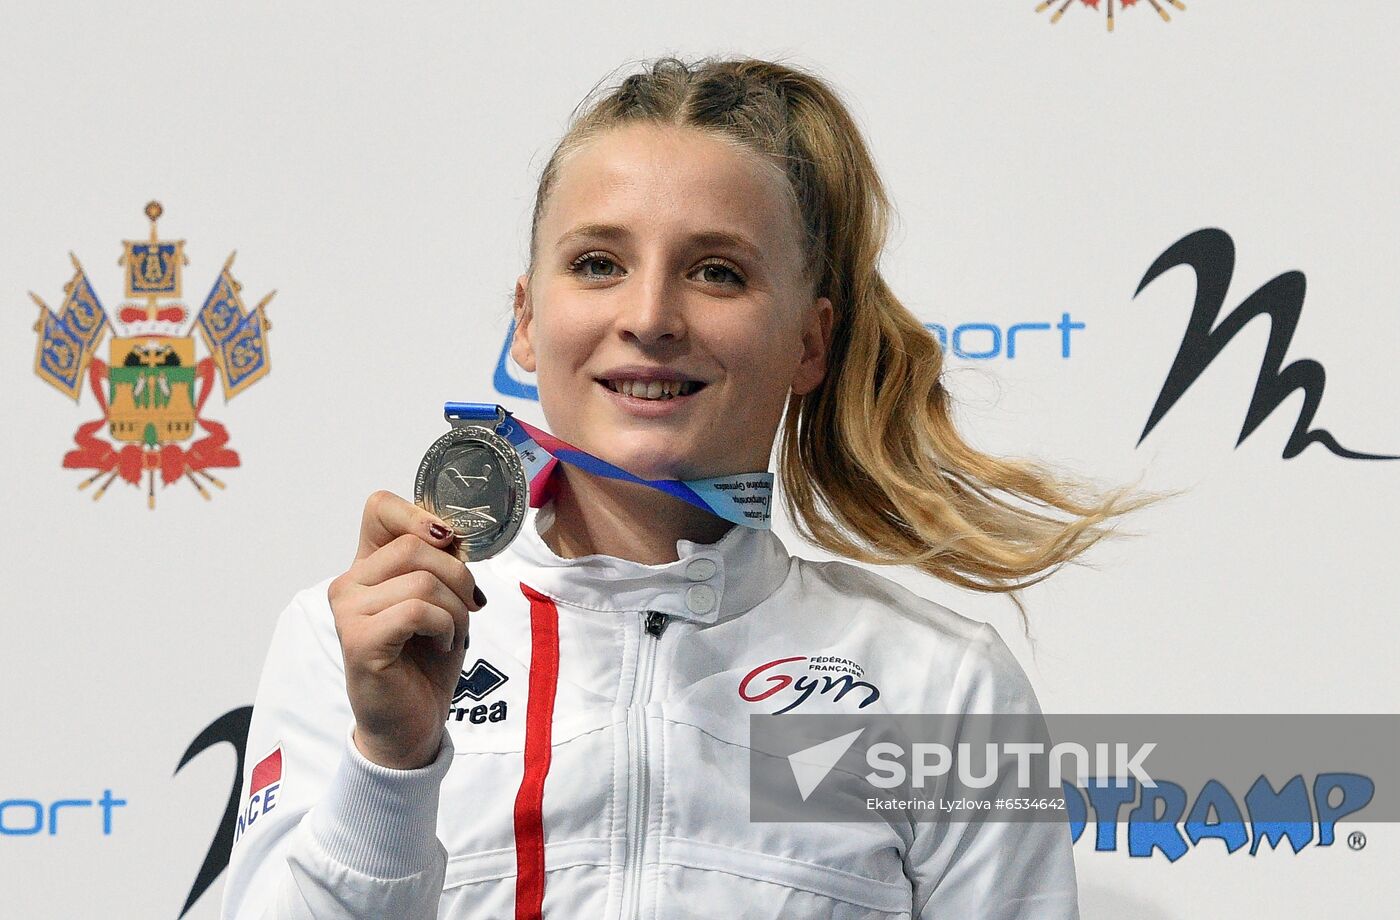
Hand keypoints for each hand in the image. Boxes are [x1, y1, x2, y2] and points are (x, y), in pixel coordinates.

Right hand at [328, 490, 485, 769]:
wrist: (413, 722)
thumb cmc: (426, 661)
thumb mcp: (444, 599)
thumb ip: (442, 562)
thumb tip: (452, 534)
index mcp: (368, 567)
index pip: (380, 507)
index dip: (421, 515)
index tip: (450, 544)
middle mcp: (349, 583)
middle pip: (416, 543)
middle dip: (458, 575)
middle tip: (467, 608)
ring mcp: (348, 611)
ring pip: (422, 579)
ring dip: (455, 609)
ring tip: (452, 634)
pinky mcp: (359, 640)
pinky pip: (417, 610)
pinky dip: (445, 627)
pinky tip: (441, 646)